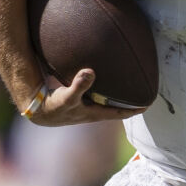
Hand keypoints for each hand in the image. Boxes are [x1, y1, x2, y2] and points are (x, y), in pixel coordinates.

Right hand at [24, 69, 139, 125]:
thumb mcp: (67, 96)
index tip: (148, 105)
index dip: (135, 110)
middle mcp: (93, 111)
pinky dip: (102, 88)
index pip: (120, 113)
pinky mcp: (78, 100)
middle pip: (116, 107)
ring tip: (127, 85)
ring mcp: (86, 107)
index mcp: (95, 114)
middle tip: (143, 93)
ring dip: (116, 95)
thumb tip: (90, 71)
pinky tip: (102, 78)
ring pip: (106, 101)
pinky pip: (95, 94)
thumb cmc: (53, 107)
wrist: (37, 111)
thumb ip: (79, 85)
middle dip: (129, 102)